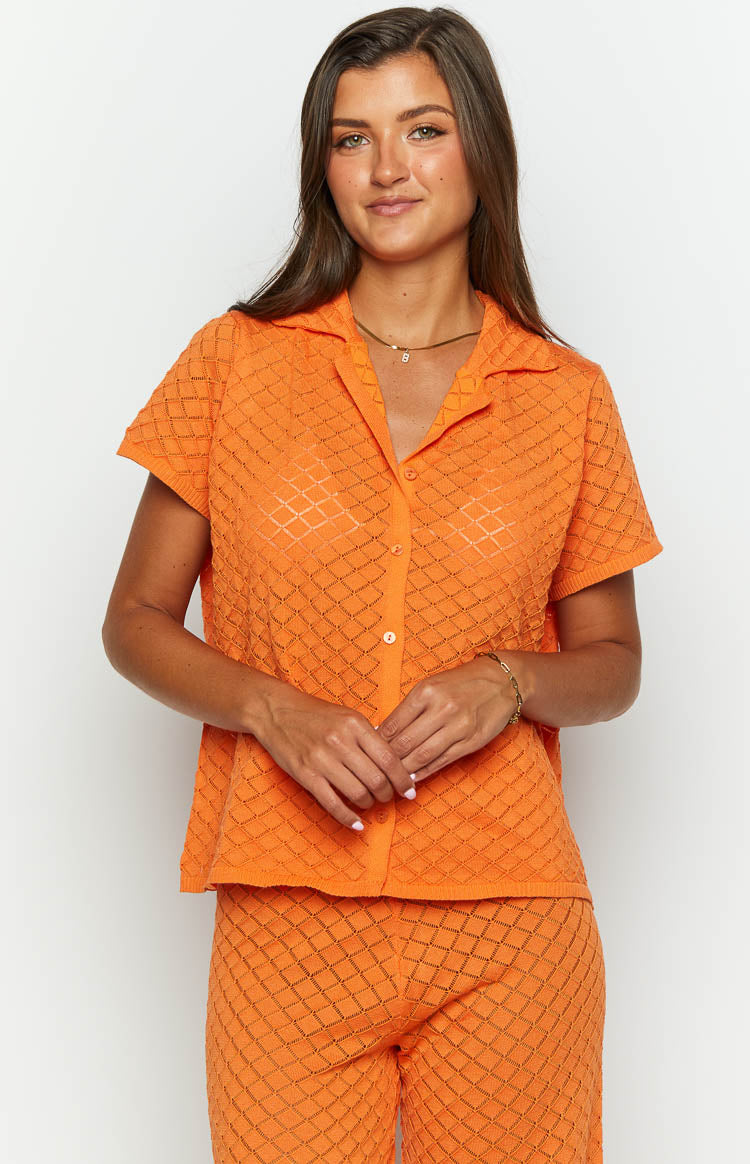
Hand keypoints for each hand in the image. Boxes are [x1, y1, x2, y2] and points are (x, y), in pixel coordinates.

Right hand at [252, 683, 416, 828]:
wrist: (276, 711)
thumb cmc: (315, 714)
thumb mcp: (348, 716)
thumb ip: (370, 737)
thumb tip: (395, 764)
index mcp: (355, 725)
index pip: (389, 759)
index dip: (403, 779)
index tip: (410, 790)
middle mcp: (340, 741)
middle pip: (377, 779)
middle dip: (387, 794)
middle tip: (388, 797)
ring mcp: (321, 759)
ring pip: (358, 793)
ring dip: (369, 804)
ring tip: (369, 802)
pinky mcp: (305, 774)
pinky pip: (332, 803)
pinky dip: (348, 818)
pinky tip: (357, 824)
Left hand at [375, 656, 518, 782]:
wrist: (501, 682)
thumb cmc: (460, 683)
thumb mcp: (432, 685)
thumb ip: (409, 708)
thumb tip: (383, 732)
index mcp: (426, 692)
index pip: (393, 723)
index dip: (378, 742)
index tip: (369, 753)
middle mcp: (441, 708)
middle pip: (405, 742)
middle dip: (387, 761)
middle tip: (375, 771)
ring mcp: (458, 726)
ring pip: (422, 755)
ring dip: (404, 771)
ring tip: (392, 779)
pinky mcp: (471, 741)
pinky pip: (442, 761)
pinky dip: (424, 771)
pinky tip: (413, 777)